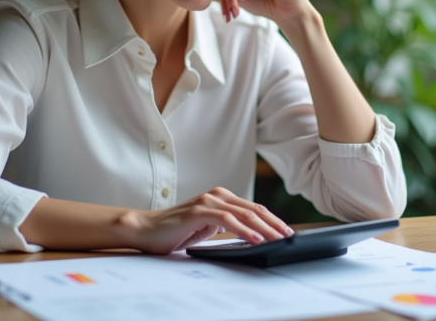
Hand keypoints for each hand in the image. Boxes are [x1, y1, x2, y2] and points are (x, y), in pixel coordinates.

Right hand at [131, 187, 292, 253]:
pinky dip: (244, 230)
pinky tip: (255, 239)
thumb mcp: (207, 228)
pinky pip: (227, 220)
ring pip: (244, 214)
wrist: (146, 229)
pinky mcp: (198, 211)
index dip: (272, 220)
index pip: (253, 209)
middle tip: (289, 237)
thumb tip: (250, 235)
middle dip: (274, 224)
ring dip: (264, 228)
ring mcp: (207, 201)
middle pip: (253, 210)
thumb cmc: (175, 231)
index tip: (286, 232)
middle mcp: (216, 195)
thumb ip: (225, 226)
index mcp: (220, 197)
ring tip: (278, 240)